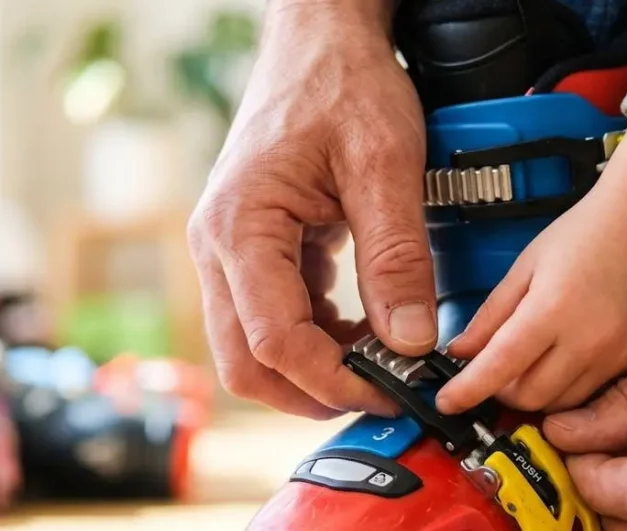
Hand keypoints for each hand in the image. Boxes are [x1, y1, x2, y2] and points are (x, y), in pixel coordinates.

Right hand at [188, 0, 435, 418]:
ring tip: (377, 365)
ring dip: (310, 370)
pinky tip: (359, 332)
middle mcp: (217, 246)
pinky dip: (312, 340)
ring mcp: (227, 251)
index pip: (274, 340)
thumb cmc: (342, 83)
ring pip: (252, 348)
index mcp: (240, 228)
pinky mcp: (249, 251)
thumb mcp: (385, 164)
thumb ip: (396, 256)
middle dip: (310, 393)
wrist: (319, 39)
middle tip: (380, 395)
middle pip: (245, 362)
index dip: (332, 381)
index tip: (391, 391)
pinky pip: (269, 317)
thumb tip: (410, 341)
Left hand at [436, 194, 626, 413]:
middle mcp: (588, 339)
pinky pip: (592, 395)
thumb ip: (490, 315)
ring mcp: (616, 354)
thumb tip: (461, 352)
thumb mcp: (525, 267)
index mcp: (552, 309)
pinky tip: (560, 362)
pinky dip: (567, 389)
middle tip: (494, 369)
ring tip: (529, 363)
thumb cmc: (587, 234)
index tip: (447, 402)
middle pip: (529, 397)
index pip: (499, 367)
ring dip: (535, 394)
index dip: (467, 391)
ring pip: (561, 405)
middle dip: (501, 391)